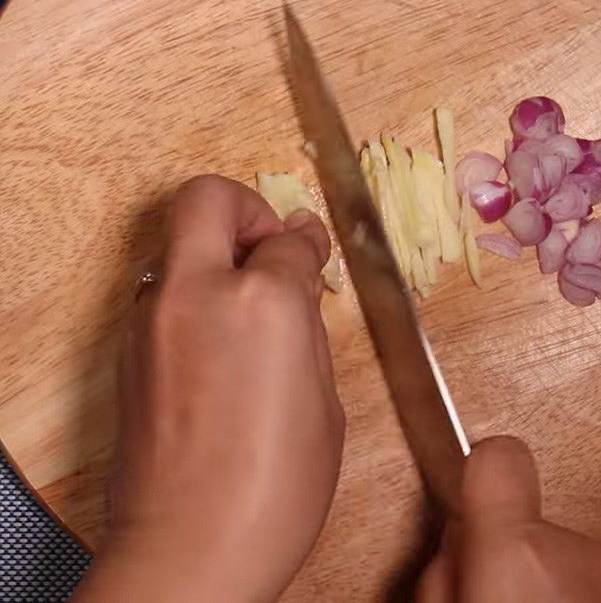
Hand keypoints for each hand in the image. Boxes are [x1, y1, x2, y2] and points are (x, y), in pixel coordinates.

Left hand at [73, 175, 344, 602]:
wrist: (188, 550)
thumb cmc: (275, 487)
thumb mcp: (323, 401)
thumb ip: (306, 324)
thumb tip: (301, 275)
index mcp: (263, 304)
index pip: (289, 238)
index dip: (308, 242)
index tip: (313, 249)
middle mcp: (198, 293)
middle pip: (209, 198)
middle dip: (246, 208)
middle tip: (269, 248)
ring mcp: (153, 317)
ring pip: (179, 244)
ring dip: (216, 256)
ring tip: (247, 307)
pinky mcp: (129, 347)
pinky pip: (163, 291)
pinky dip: (195, 294)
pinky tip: (220, 344)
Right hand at [416, 437, 600, 602]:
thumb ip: (444, 562)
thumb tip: (459, 538)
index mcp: (514, 551)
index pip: (499, 456)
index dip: (482, 467)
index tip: (473, 483)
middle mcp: (575, 556)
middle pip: (532, 517)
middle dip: (514, 548)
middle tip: (496, 591)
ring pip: (567, 553)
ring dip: (550, 579)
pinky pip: (597, 581)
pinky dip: (580, 598)